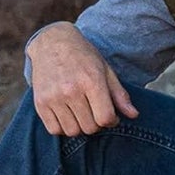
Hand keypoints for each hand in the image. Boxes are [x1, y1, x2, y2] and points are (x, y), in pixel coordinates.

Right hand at [25, 23, 139, 136]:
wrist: (52, 43)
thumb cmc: (84, 57)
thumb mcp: (106, 71)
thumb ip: (120, 95)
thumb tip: (134, 115)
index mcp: (91, 81)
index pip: (105, 118)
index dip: (112, 121)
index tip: (111, 116)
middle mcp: (71, 90)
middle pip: (90, 127)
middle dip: (97, 124)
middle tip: (95, 112)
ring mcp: (53, 97)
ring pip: (72, 131)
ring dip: (80, 127)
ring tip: (81, 113)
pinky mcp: (40, 102)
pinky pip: (54, 129)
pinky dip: (62, 127)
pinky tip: (67, 115)